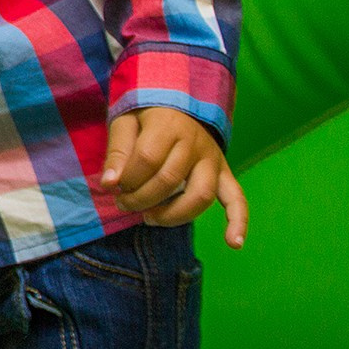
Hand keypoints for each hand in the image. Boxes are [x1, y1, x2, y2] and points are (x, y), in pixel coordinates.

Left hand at [101, 106, 247, 247]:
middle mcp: (195, 143)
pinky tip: (234, 243)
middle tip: (124, 204)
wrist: (177, 105)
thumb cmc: (146, 118)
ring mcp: (213, 160)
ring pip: (200, 195)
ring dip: (173, 214)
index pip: (148, 158)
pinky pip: (237, 199)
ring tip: (149, 218)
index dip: (128, 178)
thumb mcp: (124, 124)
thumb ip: (117, 152)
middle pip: (170, 180)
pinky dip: (238, 222)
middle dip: (141, 199)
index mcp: (168, 125)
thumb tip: (109, 184)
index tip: (114, 186)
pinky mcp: (224, 174)